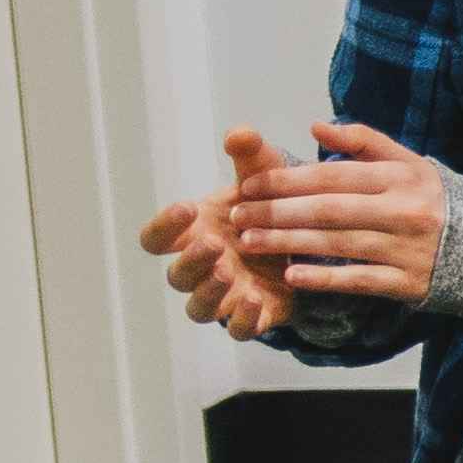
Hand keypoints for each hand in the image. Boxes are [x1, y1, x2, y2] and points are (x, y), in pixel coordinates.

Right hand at [140, 127, 303, 338]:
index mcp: (193, 235)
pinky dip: (243, 320)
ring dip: (209, 293)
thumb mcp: (265, 178)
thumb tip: (241, 133)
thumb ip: (251, 157)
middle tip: (214, 244)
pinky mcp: (256, 315)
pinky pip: (240, 329)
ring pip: (199, 308)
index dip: (163, 227)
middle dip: (191, 261)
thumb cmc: (268, 207)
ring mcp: (226, 295)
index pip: (155, 240)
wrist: (308, 237)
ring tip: (230, 274)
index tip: (187, 207)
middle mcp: (203, 269)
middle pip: (177, 276)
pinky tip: (255, 301)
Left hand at [232, 122, 450, 303]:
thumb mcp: (408, 162)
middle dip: (276, 213)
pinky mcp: (409, 282)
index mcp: (400, 177)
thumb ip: (363, 142)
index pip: (332, 175)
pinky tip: (291, 276)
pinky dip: (324, 278)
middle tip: (237, 216)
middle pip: (328, 210)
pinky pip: (360, 280)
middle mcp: (404, 211)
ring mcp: (406, 248)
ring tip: (250, 242)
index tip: (249, 186)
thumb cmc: (432, 198)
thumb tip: (316, 126)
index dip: (286, 181)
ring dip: (287, 243)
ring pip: (337, 244)